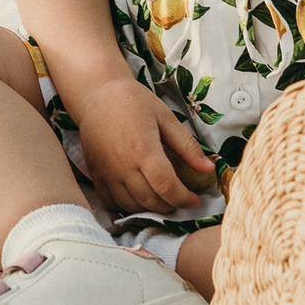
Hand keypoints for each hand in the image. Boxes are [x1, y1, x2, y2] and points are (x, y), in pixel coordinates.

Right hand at [64, 73, 211, 214]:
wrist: (97, 94)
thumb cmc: (134, 102)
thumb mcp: (166, 118)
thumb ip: (187, 146)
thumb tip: (208, 169)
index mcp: (144, 150)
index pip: (167, 188)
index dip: (184, 199)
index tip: (194, 199)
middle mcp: (123, 166)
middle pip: (150, 201)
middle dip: (170, 206)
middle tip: (180, 199)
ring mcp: (107, 172)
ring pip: (131, 206)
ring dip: (150, 209)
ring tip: (162, 199)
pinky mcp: (95, 174)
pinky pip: (110, 202)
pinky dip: (126, 208)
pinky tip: (139, 200)